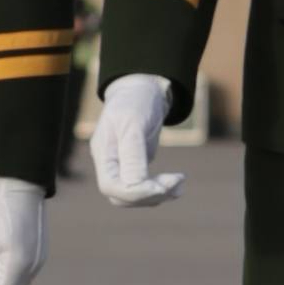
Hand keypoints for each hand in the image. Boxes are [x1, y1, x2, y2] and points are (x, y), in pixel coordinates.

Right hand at [90, 72, 183, 206]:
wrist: (143, 88)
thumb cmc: (136, 101)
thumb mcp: (133, 123)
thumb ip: (133, 156)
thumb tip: (137, 187)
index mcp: (103, 151)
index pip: (111, 186)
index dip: (136, 193)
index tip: (163, 186)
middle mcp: (109, 163)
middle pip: (122, 196)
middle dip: (150, 195)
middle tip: (176, 182)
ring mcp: (121, 167)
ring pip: (134, 196)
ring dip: (159, 195)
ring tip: (180, 184)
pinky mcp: (134, 167)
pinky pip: (144, 188)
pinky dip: (161, 190)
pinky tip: (177, 184)